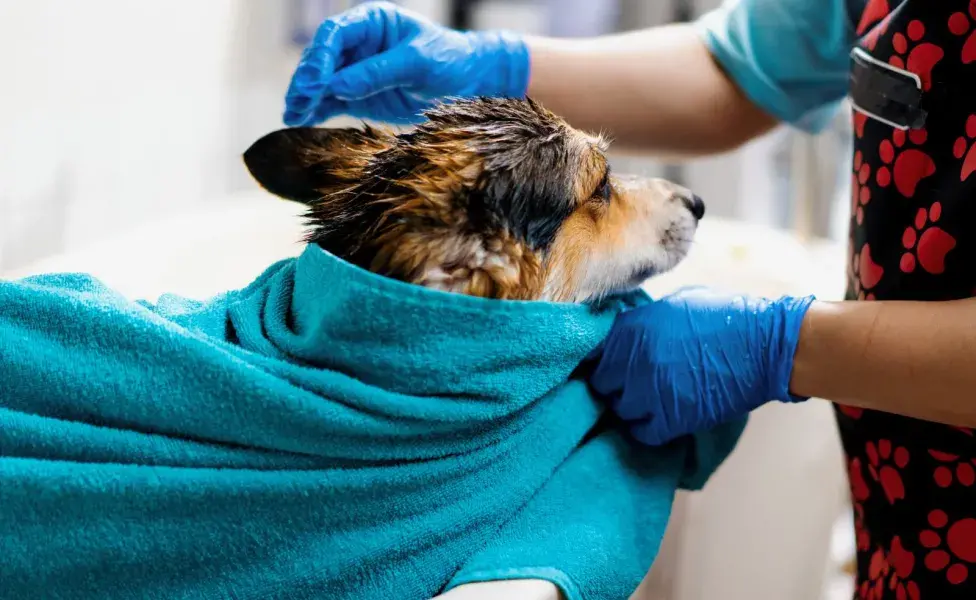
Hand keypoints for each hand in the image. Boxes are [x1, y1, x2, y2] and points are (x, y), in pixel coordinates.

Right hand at [283, 1, 529, 125]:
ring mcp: (355, 71)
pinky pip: (330, 102)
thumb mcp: (418, 63)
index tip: (314, 80)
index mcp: (371, 21)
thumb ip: (379, 72)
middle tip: (296, 101)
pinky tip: (299, 123)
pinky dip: (315, 112)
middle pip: (321, 59)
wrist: (469, 84)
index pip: (335, 34)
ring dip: (304, 98)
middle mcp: (358, 44)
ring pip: (320, 82)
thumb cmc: (449, 61)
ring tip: (291, 116)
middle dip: (306, 80)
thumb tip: (338, 85)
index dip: (319, 56)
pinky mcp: (357, 96)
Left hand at [589, 287, 814, 445]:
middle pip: (602, 385)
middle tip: (630, 384)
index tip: (608, 365)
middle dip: (614, 385)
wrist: (764, 344)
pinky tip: (659, 419)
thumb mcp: (674, 304)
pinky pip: (642, 433)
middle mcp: (633, 362)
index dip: (599, 361)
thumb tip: (627, 332)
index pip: (590, 354)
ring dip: (631, 408)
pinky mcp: (672, 419)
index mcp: (631, 329)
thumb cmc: (724, 315)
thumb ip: (644, 321)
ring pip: (620, 411)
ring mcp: (650, 393)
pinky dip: (647, 429)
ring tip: (648, 401)